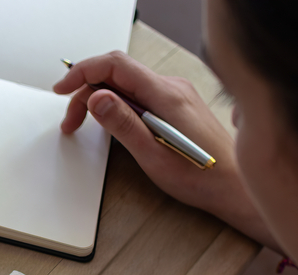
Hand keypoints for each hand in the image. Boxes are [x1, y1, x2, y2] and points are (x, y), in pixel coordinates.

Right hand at [55, 51, 271, 245]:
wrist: (235, 187)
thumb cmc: (200, 176)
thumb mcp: (152, 155)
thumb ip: (122, 123)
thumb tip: (96, 98)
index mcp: (165, 94)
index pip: (115, 65)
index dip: (83, 72)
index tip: (62, 89)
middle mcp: (172, 87)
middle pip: (117, 74)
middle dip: (86, 92)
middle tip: (70, 122)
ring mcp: (175, 95)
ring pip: (126, 85)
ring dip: (100, 101)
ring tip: (85, 126)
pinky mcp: (177, 105)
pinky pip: (139, 94)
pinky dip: (117, 105)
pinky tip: (111, 124)